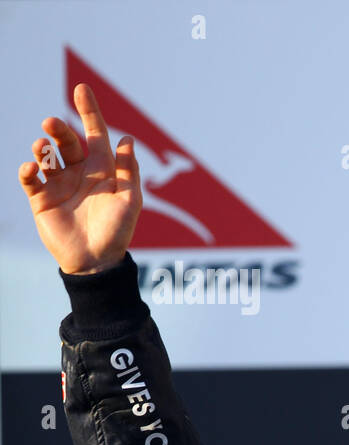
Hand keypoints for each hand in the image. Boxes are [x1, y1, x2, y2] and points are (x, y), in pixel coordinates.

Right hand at [17, 83, 141, 275]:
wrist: (96, 260)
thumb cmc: (117, 231)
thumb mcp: (129, 201)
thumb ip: (128, 171)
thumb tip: (128, 139)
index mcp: (103, 170)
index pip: (95, 135)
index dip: (90, 112)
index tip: (82, 89)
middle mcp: (79, 172)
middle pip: (66, 142)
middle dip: (59, 129)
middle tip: (51, 123)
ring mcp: (59, 184)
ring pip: (46, 156)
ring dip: (42, 147)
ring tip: (41, 146)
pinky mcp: (41, 199)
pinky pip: (30, 179)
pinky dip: (27, 170)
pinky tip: (30, 168)